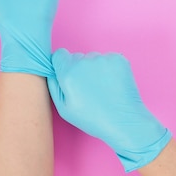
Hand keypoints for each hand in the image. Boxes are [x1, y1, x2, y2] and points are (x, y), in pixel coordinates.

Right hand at [47, 48, 171, 171]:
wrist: (125, 121)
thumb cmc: (93, 118)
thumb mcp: (63, 109)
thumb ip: (53, 85)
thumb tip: (50, 70)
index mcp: (68, 73)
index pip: (59, 54)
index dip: (62, 65)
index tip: (68, 76)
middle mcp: (85, 62)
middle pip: (76, 56)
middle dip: (78, 68)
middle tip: (87, 87)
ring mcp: (103, 59)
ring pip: (92, 58)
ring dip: (94, 68)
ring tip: (101, 88)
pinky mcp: (118, 59)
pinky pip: (107, 59)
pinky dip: (109, 68)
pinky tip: (112, 84)